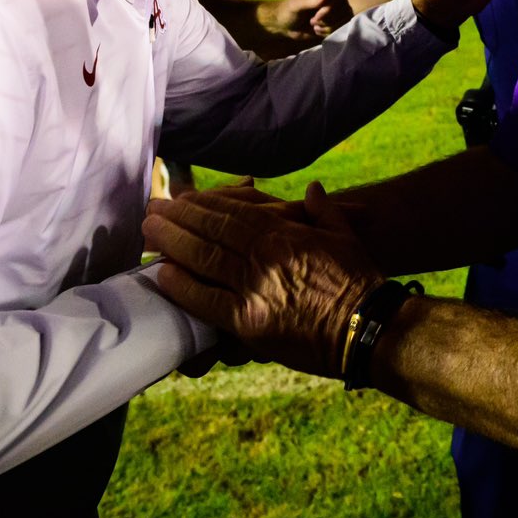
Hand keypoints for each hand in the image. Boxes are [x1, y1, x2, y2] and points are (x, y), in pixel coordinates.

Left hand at [143, 180, 379, 377]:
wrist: (369, 328)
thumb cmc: (360, 281)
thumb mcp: (344, 235)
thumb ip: (323, 209)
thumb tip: (313, 189)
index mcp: (283, 232)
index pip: (232, 212)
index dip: (202, 204)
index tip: (180, 198)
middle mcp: (263, 256)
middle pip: (210, 232)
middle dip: (177, 219)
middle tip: (151, 211)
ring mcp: (253, 288)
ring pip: (202, 260)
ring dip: (171, 244)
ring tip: (148, 234)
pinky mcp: (248, 323)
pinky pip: (205, 301)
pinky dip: (182, 287)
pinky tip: (162, 274)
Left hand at [259, 0, 352, 41]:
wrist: (284, 25)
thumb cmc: (287, 10)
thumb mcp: (296, 5)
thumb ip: (310, 0)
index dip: (330, 8)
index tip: (316, 17)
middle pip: (343, 8)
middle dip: (328, 19)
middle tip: (313, 22)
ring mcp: (334, 8)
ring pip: (344, 19)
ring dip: (329, 26)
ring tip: (314, 26)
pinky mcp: (334, 20)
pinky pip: (340, 27)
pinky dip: (329, 31)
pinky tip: (317, 30)